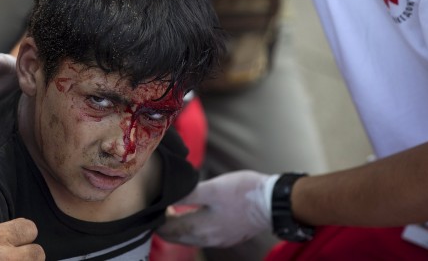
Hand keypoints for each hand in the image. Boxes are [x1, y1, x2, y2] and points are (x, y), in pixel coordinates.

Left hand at [157, 170, 275, 246]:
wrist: (274, 202)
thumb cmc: (242, 192)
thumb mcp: (211, 188)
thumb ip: (187, 194)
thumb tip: (167, 197)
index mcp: (200, 228)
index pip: (168, 230)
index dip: (157, 219)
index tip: (153, 205)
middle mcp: (207, 239)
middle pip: (177, 237)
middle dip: (165, 226)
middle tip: (160, 209)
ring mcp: (219, 240)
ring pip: (190, 238)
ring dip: (179, 228)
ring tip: (174, 211)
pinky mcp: (228, 236)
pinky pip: (203, 237)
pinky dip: (193, 228)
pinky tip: (196, 215)